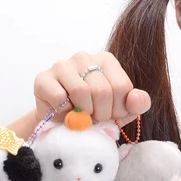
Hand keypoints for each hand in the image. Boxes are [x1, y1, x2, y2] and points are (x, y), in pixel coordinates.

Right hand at [33, 51, 150, 125]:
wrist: (63, 122)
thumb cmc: (95, 113)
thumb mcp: (122, 110)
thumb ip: (137, 104)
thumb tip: (136, 98)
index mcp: (106, 60)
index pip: (121, 87)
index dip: (118, 110)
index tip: (110, 116)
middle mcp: (84, 57)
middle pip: (102, 91)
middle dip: (101, 114)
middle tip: (94, 119)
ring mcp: (63, 65)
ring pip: (81, 92)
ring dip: (83, 114)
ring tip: (81, 117)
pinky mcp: (43, 78)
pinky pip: (59, 98)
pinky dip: (64, 114)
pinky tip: (64, 113)